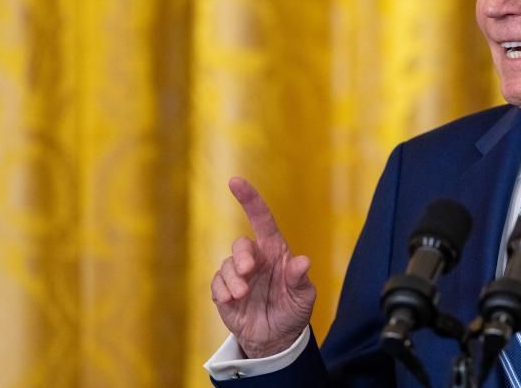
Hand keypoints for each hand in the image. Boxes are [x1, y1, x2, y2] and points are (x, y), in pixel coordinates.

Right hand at [211, 177, 316, 358]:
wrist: (276, 338)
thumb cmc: (293, 310)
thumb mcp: (303, 296)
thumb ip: (300, 278)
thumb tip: (303, 261)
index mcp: (275, 251)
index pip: (261, 219)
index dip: (249, 199)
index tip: (235, 181)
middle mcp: (255, 259)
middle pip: (240, 244)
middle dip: (241, 256)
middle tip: (247, 271)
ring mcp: (238, 275)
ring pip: (226, 265)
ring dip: (232, 279)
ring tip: (242, 295)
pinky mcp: (224, 292)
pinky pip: (216, 284)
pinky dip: (222, 291)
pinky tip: (232, 302)